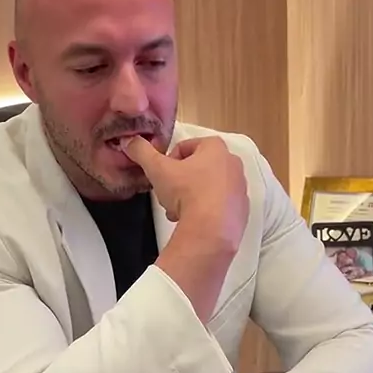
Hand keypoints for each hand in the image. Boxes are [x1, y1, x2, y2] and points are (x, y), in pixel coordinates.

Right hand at [124, 135, 248, 253]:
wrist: (211, 230)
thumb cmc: (186, 192)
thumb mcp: (157, 170)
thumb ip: (142, 152)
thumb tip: (129, 141)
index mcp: (215, 147)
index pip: (186, 147)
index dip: (169, 161)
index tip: (162, 177)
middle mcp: (233, 163)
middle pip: (199, 168)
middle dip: (181, 182)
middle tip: (169, 197)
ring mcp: (240, 188)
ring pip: (209, 188)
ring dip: (192, 198)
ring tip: (179, 213)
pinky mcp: (242, 210)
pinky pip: (220, 207)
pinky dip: (207, 212)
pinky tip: (195, 223)